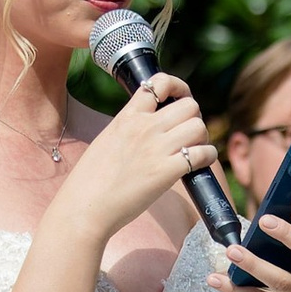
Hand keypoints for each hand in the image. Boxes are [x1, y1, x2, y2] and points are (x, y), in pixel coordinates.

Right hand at [63, 69, 217, 238]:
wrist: (84, 208)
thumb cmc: (90, 182)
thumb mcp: (106, 141)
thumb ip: (128, 130)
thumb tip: (146, 132)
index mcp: (127, 118)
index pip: (157, 84)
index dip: (175, 87)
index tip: (176, 99)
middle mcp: (144, 128)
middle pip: (189, 106)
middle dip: (193, 119)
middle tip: (186, 135)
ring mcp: (156, 148)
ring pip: (198, 126)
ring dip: (201, 138)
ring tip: (192, 151)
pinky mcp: (166, 171)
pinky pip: (202, 153)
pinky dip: (206, 158)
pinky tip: (197, 166)